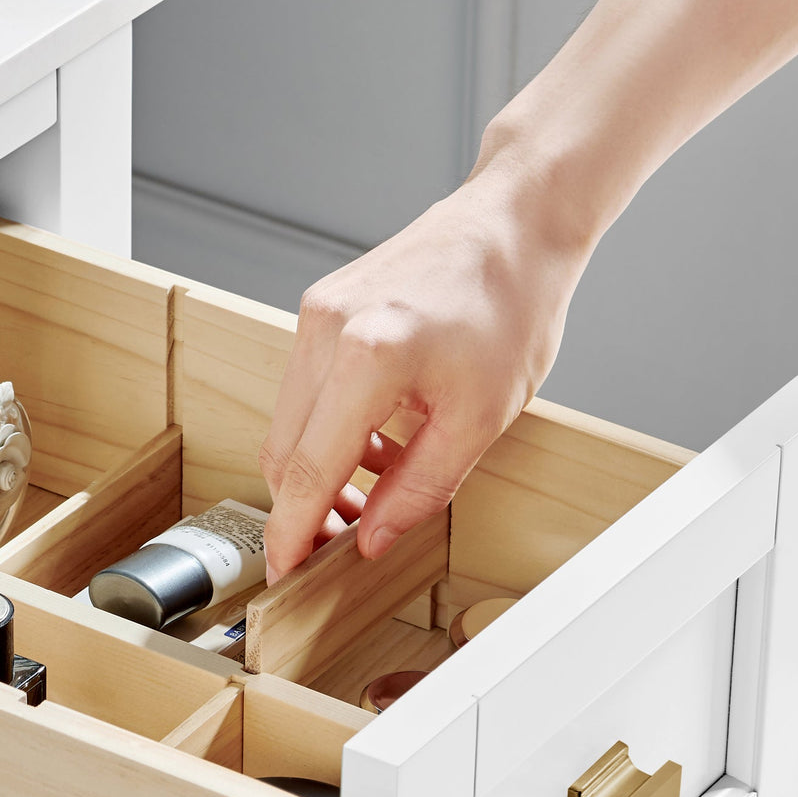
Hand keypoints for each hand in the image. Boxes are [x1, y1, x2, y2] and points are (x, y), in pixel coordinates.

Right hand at [258, 162, 588, 582]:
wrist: (513, 224)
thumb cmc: (512, 305)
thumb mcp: (482, 417)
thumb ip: (419, 487)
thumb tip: (371, 537)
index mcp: (367, 356)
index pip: (309, 470)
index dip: (293, 532)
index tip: (286, 572)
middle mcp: (327, 328)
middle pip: (284, 451)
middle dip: (305, 509)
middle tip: (340, 546)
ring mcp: (317, 312)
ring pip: (289, 422)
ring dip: (320, 470)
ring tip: (371, 496)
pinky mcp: (322, 306)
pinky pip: (306, 388)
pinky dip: (329, 429)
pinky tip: (375, 445)